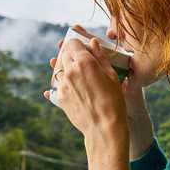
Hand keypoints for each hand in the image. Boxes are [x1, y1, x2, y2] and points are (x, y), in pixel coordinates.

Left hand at [43, 24, 129, 169]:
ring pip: (58, 69)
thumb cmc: (114, 101)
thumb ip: (100, 57)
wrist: (104, 128)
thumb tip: (93, 42)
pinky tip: (70, 86)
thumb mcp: (112, 76)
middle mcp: (69, 71)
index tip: (82, 47)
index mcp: (84, 62)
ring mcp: (62, 85)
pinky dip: (62, 83)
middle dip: (70, 55)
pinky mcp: (59, 98)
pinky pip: (56, 86)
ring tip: (76, 73)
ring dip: (65, 68)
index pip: (72, 43)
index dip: (77, 43)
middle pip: (63, 54)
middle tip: (79, 59)